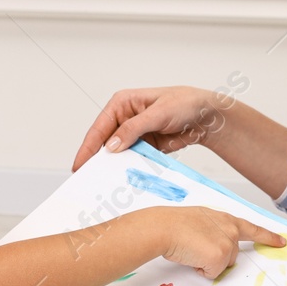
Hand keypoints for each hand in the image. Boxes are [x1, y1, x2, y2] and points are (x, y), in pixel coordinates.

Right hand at [73, 86, 231, 169]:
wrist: (207, 116)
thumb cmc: (184, 103)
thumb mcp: (158, 113)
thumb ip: (133, 129)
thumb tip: (111, 146)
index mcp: (122, 103)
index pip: (99, 127)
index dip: (88, 147)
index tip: (79, 165)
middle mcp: (124, 118)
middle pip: (105, 142)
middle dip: (98, 160)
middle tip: (87, 179)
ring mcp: (134, 134)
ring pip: (118, 154)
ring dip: (114, 166)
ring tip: (104, 183)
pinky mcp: (145, 146)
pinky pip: (133, 159)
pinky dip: (129, 169)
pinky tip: (125, 179)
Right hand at [146, 205, 285, 278]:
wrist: (165, 227)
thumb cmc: (175, 223)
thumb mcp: (201, 220)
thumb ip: (214, 230)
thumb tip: (211, 246)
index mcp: (226, 219)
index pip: (253, 229)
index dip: (268, 237)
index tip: (282, 242)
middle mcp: (230, 230)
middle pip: (232, 255)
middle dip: (216, 257)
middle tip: (196, 247)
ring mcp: (227, 244)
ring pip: (222, 265)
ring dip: (207, 263)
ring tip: (191, 249)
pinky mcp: (220, 258)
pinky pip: (212, 273)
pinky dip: (201, 270)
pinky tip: (191, 257)